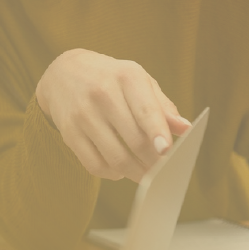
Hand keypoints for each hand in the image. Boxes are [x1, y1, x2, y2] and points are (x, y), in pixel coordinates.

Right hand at [36, 49, 191, 182]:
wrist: (63, 73)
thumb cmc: (110, 79)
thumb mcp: (138, 81)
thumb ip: (162, 106)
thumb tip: (185, 129)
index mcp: (126, 77)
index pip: (145, 110)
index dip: (157, 132)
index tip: (167, 151)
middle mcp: (102, 94)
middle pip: (133, 140)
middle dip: (153, 162)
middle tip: (165, 173)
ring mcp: (83, 114)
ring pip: (115, 157)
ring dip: (135, 173)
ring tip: (146, 175)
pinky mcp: (68, 132)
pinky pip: (94, 164)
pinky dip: (112, 173)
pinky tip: (120, 169)